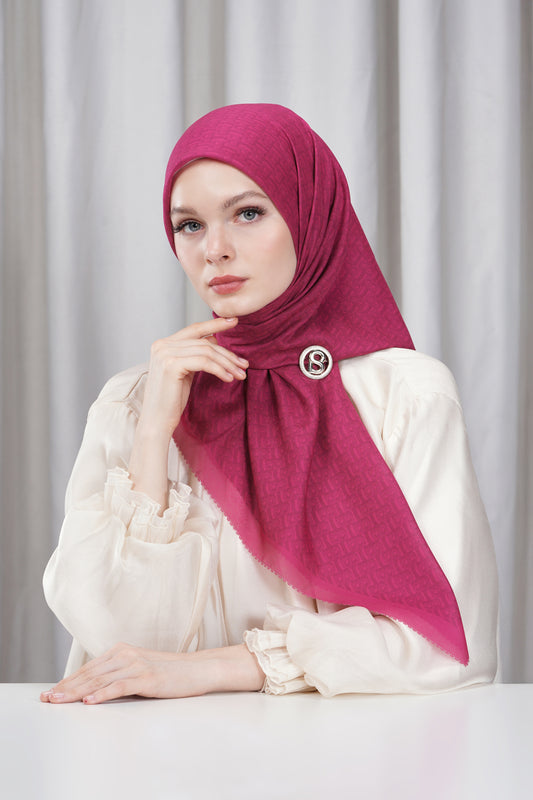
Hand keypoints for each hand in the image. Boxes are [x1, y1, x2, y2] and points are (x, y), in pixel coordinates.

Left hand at [40, 643, 264, 704]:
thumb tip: (94, 689)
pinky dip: (102, 694)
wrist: (198, 669)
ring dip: (76, 692)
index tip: (51, 693)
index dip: (68, 681)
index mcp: (121, 651)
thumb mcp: (139, 670)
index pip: (88, 668)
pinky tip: (89, 701)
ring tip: (59, 701)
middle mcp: (125, 654)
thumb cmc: (169, 673)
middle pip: (89, 674)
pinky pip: (120, 686)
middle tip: (47, 700)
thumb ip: (118, 675)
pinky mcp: (147, 677)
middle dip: (65, 688)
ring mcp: (136, 664)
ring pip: (99, 680)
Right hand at [141, 316, 247, 437]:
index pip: (194, 329)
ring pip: (206, 352)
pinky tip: (229, 378)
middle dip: (227, 354)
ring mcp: (165, 354)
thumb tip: (215, 339)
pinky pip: (204, 362)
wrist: (157, 421)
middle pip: (204, 343)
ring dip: (227, 363)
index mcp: (163, 344)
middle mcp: (162, 345)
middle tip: (244, 364)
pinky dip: (220, 369)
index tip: (234, 321)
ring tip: (241, 374)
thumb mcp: (186, 371)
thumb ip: (196, 354)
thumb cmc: (171, 399)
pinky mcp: (171, 365)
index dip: (215, 324)